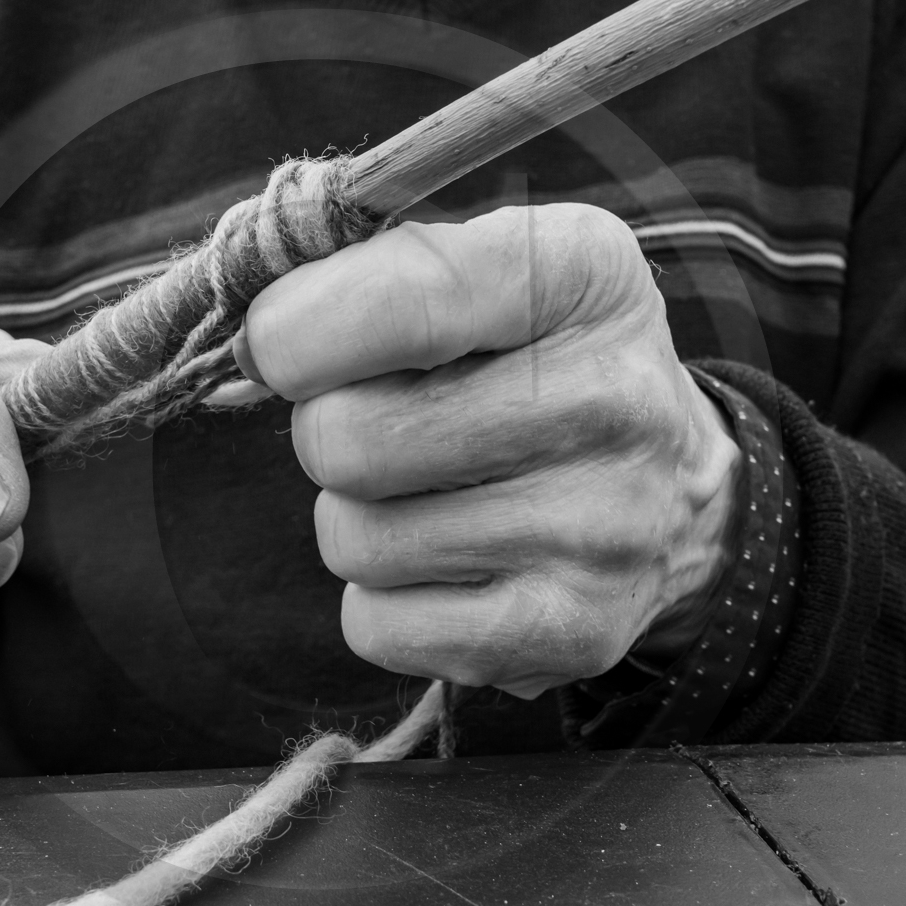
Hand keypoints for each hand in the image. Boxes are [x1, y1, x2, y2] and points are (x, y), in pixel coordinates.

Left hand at [239, 204, 742, 698]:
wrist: (667, 491)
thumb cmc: (532, 364)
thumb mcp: (481, 275)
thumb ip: (355, 283)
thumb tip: (238, 364)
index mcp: (582, 274)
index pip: (402, 299)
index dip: (294, 330)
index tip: (275, 345)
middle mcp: (611, 398)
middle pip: (346, 438)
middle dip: (327, 434)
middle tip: (381, 427)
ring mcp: (600, 527)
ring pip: (353, 539)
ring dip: (356, 519)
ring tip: (426, 497)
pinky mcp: (574, 631)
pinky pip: (377, 626)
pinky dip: (381, 600)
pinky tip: (442, 565)